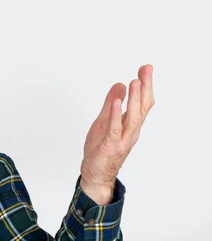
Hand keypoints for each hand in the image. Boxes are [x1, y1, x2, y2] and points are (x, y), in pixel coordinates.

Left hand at [80, 64, 154, 204]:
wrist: (95, 174)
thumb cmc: (101, 148)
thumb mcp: (104, 120)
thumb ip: (111, 103)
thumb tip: (120, 84)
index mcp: (130, 124)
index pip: (142, 102)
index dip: (145, 85)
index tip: (145, 68)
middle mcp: (130, 131)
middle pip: (142, 107)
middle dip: (144, 87)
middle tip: (146, 69)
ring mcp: (122, 139)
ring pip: (133, 117)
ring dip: (134, 99)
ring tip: (135, 81)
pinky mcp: (110, 145)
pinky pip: (114, 128)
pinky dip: (116, 115)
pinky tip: (117, 102)